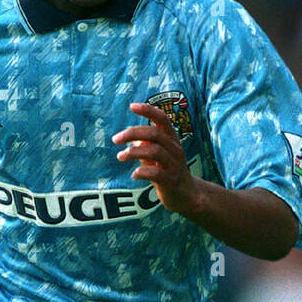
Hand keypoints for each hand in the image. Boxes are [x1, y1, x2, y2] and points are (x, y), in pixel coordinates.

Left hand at [112, 101, 195, 218]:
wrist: (186, 195)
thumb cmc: (168, 172)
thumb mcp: (158, 156)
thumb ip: (146, 147)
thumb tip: (133, 142)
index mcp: (171, 139)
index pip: (162, 119)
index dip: (148, 110)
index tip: (131, 106)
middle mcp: (174, 149)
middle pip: (155, 133)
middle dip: (132, 133)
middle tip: (115, 139)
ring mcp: (174, 165)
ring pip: (155, 151)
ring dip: (133, 153)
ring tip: (120, 156)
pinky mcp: (171, 181)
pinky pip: (156, 173)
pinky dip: (141, 172)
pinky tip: (134, 175)